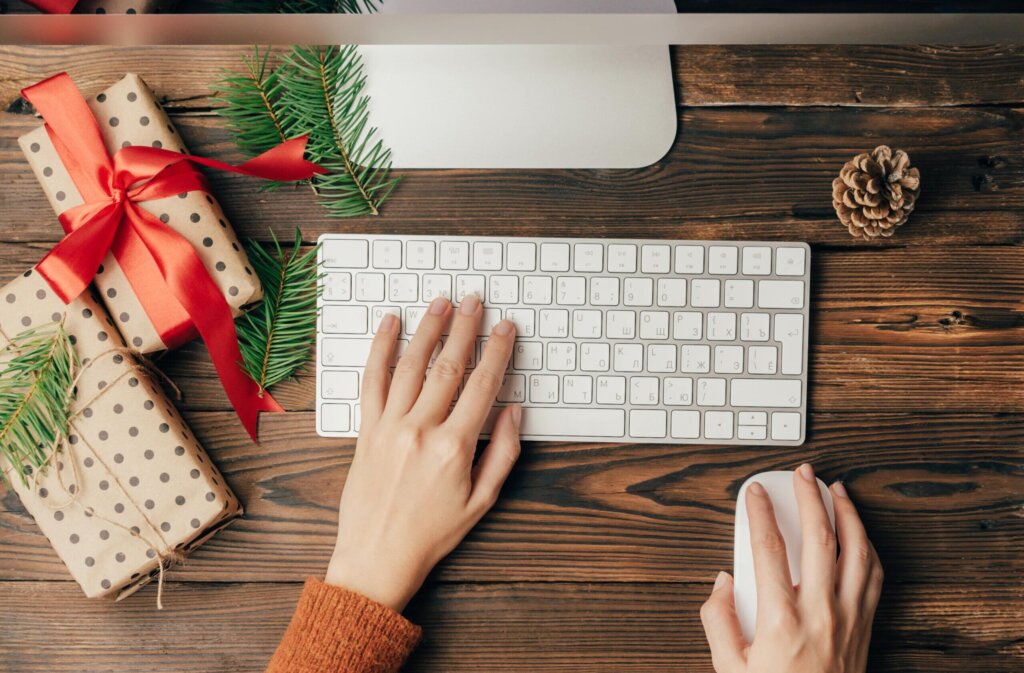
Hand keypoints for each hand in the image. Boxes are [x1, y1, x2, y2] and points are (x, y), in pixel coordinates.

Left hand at [325, 294, 521, 611]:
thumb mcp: (481, 501)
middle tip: (475, 301)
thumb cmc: (431, 534)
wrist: (377, 556)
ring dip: (428, 330)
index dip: (497, 351)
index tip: (505, 328)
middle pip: (448, 367)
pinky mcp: (366, 430)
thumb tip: (513, 412)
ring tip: (441, 304)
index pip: (482, 386)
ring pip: (411, 366)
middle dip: (465, 329)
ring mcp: (390, 427)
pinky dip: (380, 350)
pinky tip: (390, 326)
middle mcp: (421, 430)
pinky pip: (372, 381)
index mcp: (454, 447)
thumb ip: (502, 453)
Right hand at [700, 464, 883, 672]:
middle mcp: (820, 610)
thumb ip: (718, 618)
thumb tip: (723, 582)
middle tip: (801, 473)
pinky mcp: (866, 625)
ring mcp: (849, 616)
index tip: (753, 491)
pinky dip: (867, 545)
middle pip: (819, 536)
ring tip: (836, 490)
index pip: (768, 546)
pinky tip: (858, 533)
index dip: (758, 510)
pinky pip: (874, 574)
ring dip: (847, 513)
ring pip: (856, 549)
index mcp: (781, 618)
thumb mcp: (729, 667)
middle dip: (809, 495)